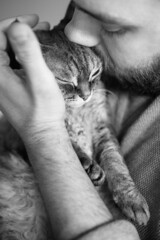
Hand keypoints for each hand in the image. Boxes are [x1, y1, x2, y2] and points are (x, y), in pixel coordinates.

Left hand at [0, 15, 64, 140]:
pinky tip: (35, 54)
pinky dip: (22, 54)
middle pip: (1, 44)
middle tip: (38, 25)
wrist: (43, 133)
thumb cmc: (43, 111)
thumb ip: (28, 52)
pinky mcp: (8, 87)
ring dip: (21, 42)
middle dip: (18, 31)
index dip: (13, 24)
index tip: (33, 20)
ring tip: (39, 35)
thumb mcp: (40, 80)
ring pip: (7, 53)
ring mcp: (1, 83)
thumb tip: (19, 26)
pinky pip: (11, 64)